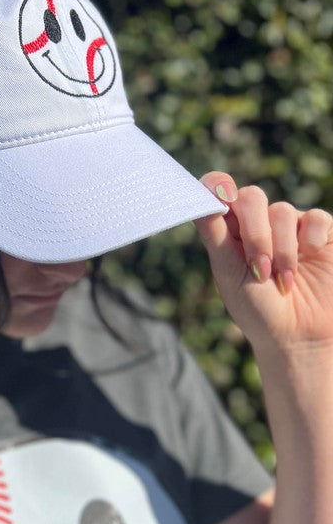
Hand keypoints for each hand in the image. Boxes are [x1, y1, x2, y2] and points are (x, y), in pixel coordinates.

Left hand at [194, 172, 332, 355]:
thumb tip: (203, 197)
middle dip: (255, 234)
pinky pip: (316, 218)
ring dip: (282, 250)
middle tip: (259, 270)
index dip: (217, 185)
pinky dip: (310, 238)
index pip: (219, 191)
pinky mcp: (321, 233)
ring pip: (282, 211)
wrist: (297, 337)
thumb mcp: (228, 272)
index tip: (221, 196)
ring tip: (284, 282)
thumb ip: (214, 233)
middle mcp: (259, 222)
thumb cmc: (256, 309)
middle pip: (251, 198)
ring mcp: (291, 226)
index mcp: (229, 229)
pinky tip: (309, 257)